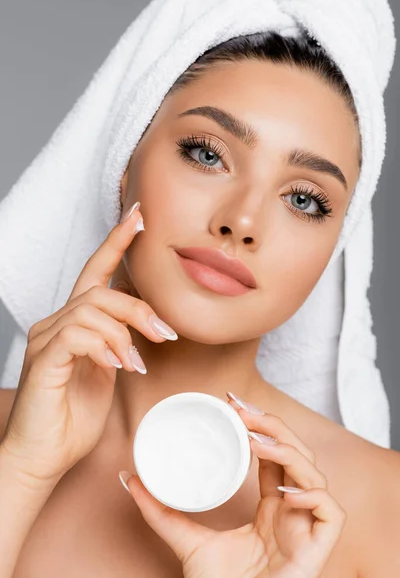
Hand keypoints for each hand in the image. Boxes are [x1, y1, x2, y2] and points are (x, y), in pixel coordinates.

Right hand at [1, 202, 177, 485]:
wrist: (43, 457)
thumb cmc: (72, 418)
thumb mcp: (108, 374)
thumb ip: (119, 345)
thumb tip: (142, 329)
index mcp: (75, 324)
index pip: (96, 272)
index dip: (117, 242)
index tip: (139, 216)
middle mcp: (57, 324)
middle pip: (101, 291)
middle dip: (139, 308)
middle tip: (165, 333)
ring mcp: (46, 340)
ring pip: (92, 308)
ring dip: (126, 332)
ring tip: (140, 362)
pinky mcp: (43, 360)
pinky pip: (78, 335)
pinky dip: (105, 347)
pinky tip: (119, 366)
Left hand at [120, 394, 346, 577]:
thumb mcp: (187, 542)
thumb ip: (160, 512)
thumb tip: (130, 479)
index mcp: (270, 508)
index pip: (273, 455)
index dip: (260, 427)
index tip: (232, 404)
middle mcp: (291, 511)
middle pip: (296, 455)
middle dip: (273, 427)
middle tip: (241, 411)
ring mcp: (306, 528)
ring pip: (315, 475)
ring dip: (287, 451)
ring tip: (255, 441)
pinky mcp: (319, 549)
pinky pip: (331, 512)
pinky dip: (312, 495)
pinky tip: (283, 492)